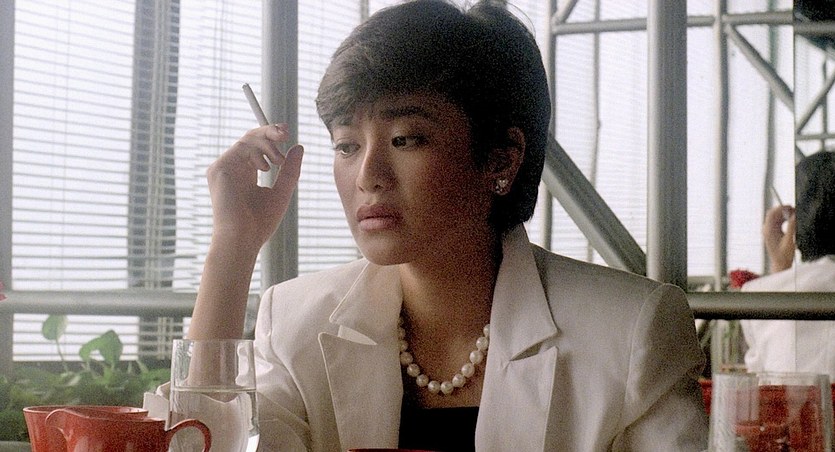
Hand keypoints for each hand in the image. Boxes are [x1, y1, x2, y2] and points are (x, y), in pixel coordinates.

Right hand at [206, 124, 303, 253]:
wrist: (243, 239)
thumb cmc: (260, 222)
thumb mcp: (281, 191)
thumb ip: (290, 170)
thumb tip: (299, 147)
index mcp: (244, 174)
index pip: (256, 147)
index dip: (270, 136)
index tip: (287, 133)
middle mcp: (232, 169)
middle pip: (250, 138)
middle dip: (270, 131)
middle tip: (286, 132)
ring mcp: (223, 168)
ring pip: (247, 140)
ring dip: (268, 145)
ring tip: (278, 162)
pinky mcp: (219, 169)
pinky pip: (241, 148)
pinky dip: (257, 152)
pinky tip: (266, 167)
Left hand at [762, 204, 794, 272]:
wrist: (780, 263)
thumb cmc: (784, 255)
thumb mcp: (790, 241)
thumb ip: (792, 228)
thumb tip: (794, 216)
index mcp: (768, 231)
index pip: (772, 214)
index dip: (781, 208)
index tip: (791, 206)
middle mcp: (767, 229)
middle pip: (773, 214)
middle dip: (783, 210)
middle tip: (795, 210)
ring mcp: (769, 230)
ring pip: (776, 217)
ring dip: (785, 214)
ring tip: (796, 215)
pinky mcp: (773, 232)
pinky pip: (778, 221)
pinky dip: (785, 218)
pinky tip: (793, 220)